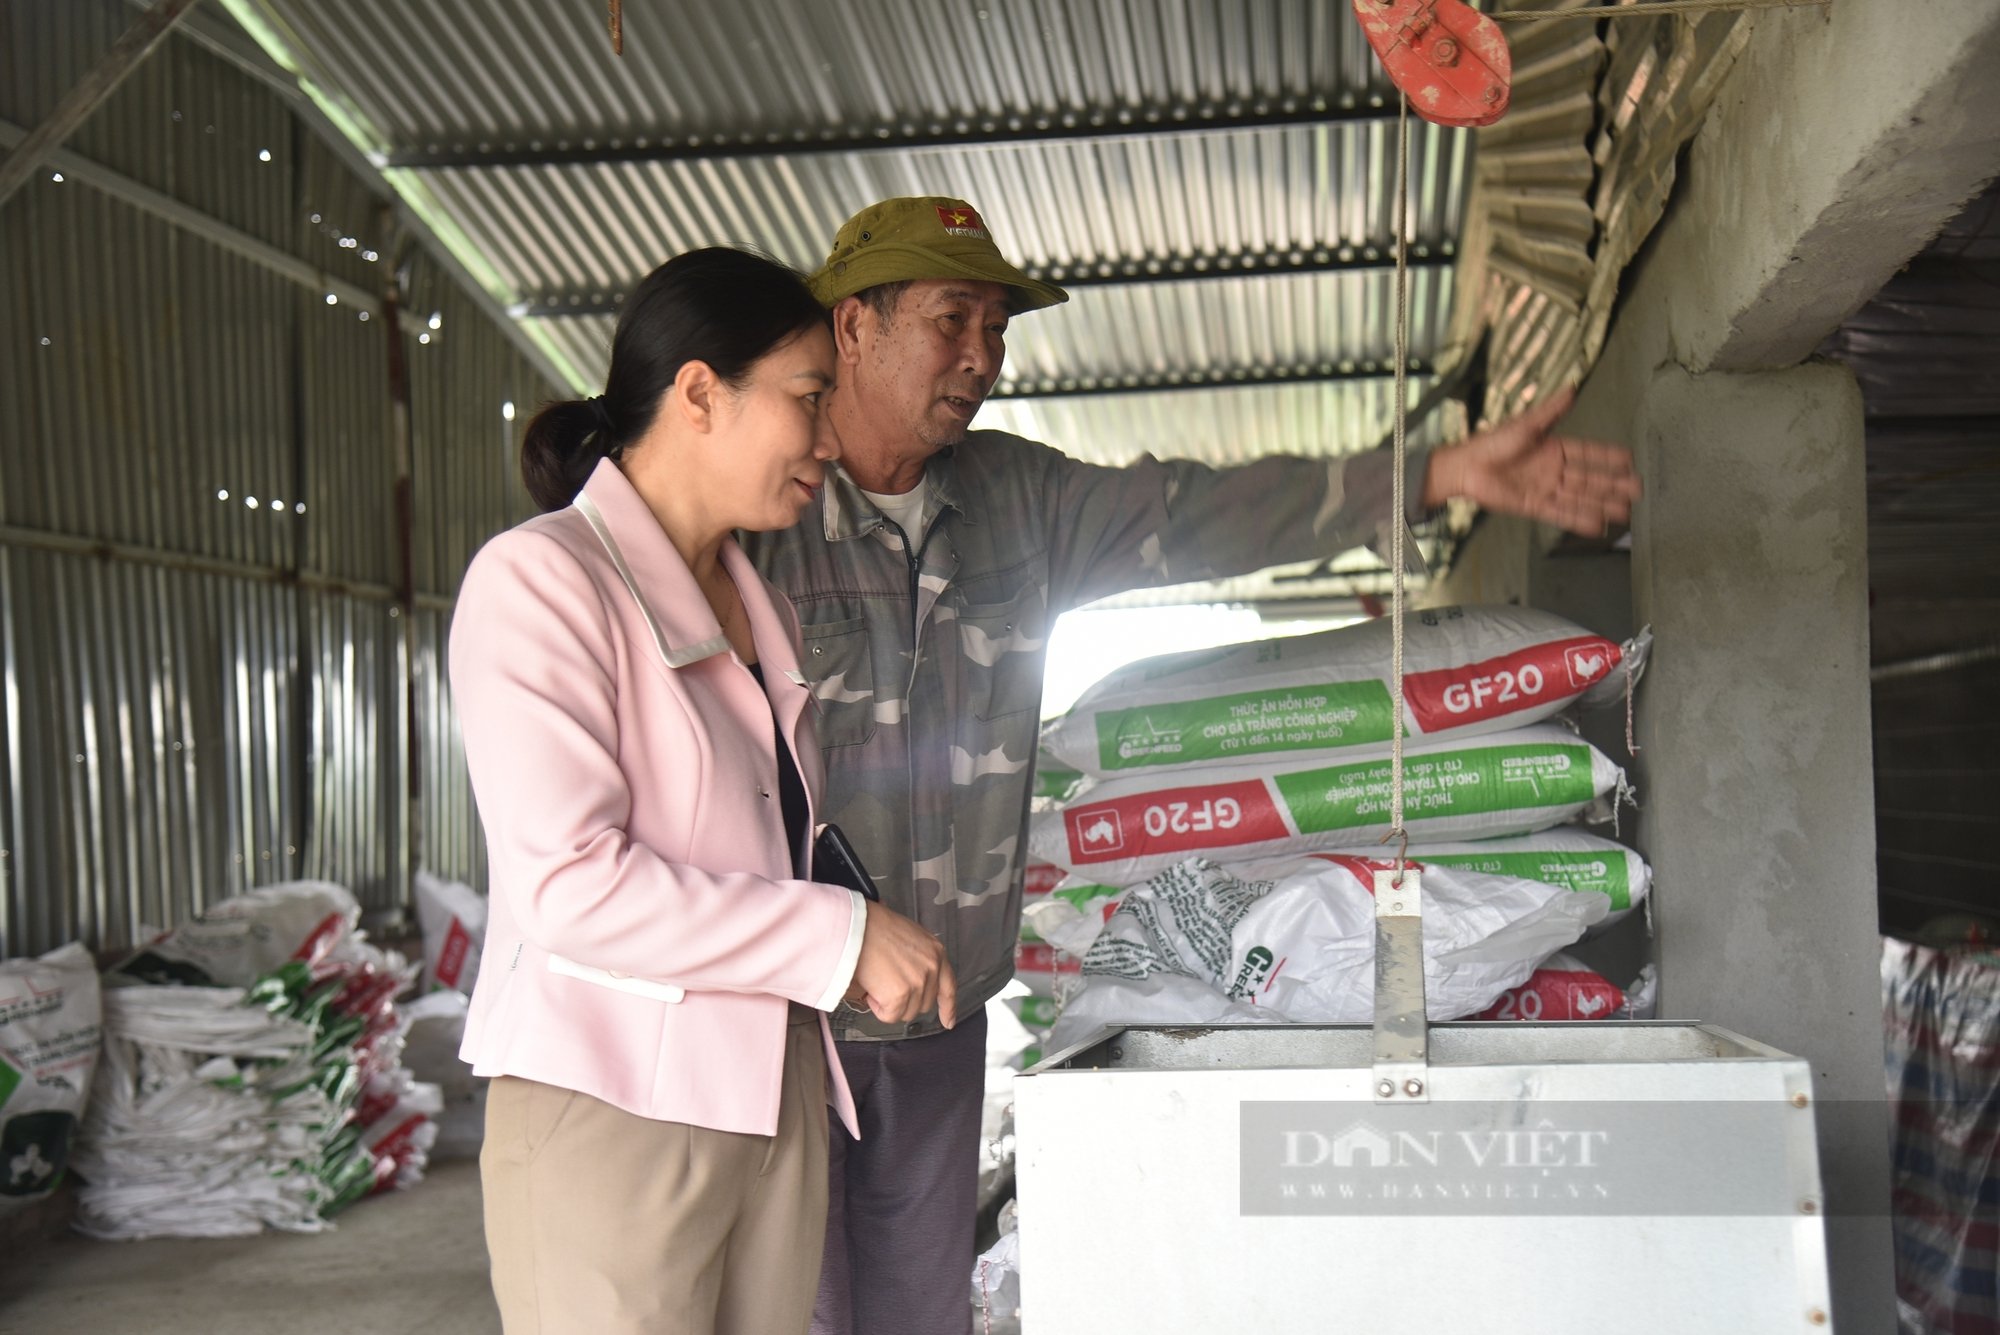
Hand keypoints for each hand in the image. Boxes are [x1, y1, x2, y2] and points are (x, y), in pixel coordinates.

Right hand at [849, 902, 956, 1027]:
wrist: (857, 926)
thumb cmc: (875, 927)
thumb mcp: (909, 937)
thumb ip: (919, 959)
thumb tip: (911, 980)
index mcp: (936, 952)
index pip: (948, 987)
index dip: (948, 1008)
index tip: (948, 1022)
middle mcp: (932, 968)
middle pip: (924, 1004)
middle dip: (905, 1000)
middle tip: (886, 982)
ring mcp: (918, 983)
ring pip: (906, 1012)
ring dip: (889, 1003)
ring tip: (877, 980)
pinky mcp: (900, 995)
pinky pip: (889, 1016)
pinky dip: (877, 1007)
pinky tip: (871, 989)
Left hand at [1422, 387, 1639, 536]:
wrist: (1466, 466)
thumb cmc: (1492, 442)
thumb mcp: (1526, 425)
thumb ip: (1551, 411)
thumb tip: (1572, 388)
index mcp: (1554, 449)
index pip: (1589, 454)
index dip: (1609, 458)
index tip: (1630, 461)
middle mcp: (1554, 471)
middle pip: (1590, 480)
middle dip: (1614, 486)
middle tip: (1637, 491)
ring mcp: (1545, 490)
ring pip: (1580, 499)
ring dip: (1602, 505)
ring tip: (1624, 513)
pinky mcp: (1534, 506)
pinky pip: (1560, 514)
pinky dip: (1578, 520)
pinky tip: (1597, 526)